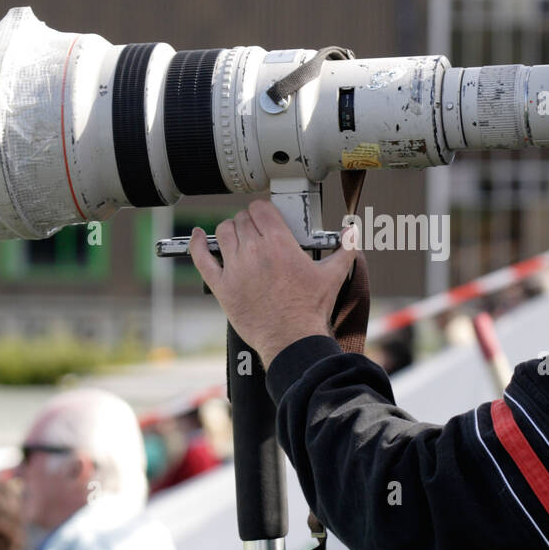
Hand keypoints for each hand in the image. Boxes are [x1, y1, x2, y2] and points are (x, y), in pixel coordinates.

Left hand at [190, 200, 358, 367]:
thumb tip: (352, 231)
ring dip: (230, 231)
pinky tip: (197, 236)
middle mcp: (254, 251)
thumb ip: (345, 248)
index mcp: (280, 244)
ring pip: (223, 232)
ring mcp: (235, 268)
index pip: (261, 209)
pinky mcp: (222, 286)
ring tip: (237, 238)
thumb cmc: (311, 309)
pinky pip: (201, 258)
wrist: (292, 340)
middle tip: (256, 232)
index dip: (263, 210)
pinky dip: (196, 244)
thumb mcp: (334, 275)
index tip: (266, 217)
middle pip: (242, 220)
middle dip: (249, 222)